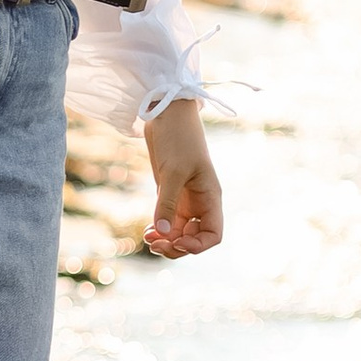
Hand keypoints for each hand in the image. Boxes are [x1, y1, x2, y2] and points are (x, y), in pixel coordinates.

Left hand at [142, 99, 221, 258]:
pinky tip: (147, 231)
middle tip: (154, 243)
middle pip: (194, 238)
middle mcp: (200, 202)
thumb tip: (161, 232)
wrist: (166, 114)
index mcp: (210, 197)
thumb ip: (166, 203)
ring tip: (147, 238)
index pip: (214, 234)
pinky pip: (166, 221)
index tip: (178, 242)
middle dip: (176, 246)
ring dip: (165, 240)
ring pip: (178, 232)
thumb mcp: (172, 171)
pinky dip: (158, 230)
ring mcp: (184, 199)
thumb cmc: (178, 138)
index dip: (199, 245)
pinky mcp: (169, 193)